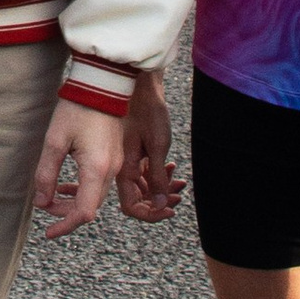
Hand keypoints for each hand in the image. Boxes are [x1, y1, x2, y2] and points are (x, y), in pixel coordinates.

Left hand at [33, 99, 126, 239]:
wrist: (103, 84)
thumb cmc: (77, 109)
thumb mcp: (55, 141)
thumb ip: (46, 174)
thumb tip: (42, 201)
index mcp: (96, 169)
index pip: (83, 213)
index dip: (65, 225)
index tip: (49, 233)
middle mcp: (111, 170)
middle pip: (91, 207)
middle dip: (67, 213)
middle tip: (44, 205)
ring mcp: (117, 163)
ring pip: (96, 196)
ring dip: (75, 202)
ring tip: (52, 195)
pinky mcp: (117, 156)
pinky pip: (102, 183)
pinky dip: (85, 190)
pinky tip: (68, 183)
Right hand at [113, 70, 185, 224]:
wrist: (139, 84)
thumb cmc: (147, 111)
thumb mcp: (157, 146)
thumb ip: (157, 177)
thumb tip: (159, 204)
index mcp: (123, 169)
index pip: (131, 206)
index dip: (149, 214)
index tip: (169, 210)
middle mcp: (121, 168)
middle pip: (138, 198)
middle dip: (159, 201)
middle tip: (178, 196)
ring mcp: (126, 159)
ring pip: (142, 185)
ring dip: (161, 187)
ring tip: (179, 183)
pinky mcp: (132, 151)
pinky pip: (143, 171)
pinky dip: (157, 174)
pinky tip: (170, 167)